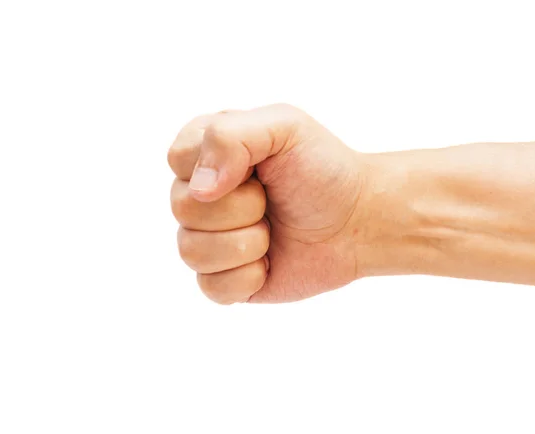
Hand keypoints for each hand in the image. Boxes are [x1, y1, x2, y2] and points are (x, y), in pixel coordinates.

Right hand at [168, 104, 367, 303]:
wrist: (357, 221)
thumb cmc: (322, 168)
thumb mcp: (284, 127)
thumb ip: (231, 137)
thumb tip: (199, 190)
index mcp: (208, 152)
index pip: (176, 160)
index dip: (218, 169)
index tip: (257, 169)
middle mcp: (201, 195)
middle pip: (182, 208)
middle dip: (240, 208)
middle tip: (271, 201)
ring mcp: (209, 238)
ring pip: (190, 251)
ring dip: (246, 243)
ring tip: (272, 231)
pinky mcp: (223, 278)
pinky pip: (210, 287)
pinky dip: (248, 277)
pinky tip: (269, 262)